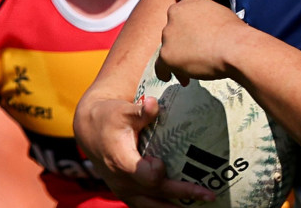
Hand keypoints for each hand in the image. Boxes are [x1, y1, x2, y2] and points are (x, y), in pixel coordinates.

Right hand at [73, 93, 216, 205]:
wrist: (90, 130)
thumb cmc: (109, 117)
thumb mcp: (122, 111)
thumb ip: (140, 111)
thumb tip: (153, 103)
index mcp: (122, 162)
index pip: (146, 177)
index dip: (157, 172)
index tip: (161, 162)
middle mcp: (123, 181)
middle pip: (156, 195)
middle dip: (184, 194)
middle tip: (210, 195)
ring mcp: (124, 190)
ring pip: (152, 206)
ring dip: (175, 207)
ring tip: (202, 204)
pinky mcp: (127, 192)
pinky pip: (147, 205)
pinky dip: (164, 205)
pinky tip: (184, 205)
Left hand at [155, 0, 248, 83]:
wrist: (234, 47)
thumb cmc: (235, 33)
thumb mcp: (222, 14)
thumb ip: (207, 18)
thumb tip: (207, 31)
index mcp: (191, 0)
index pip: (184, 13)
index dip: (189, 27)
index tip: (195, 37)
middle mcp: (175, 13)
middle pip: (174, 31)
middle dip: (182, 43)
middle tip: (194, 55)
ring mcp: (169, 33)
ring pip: (168, 48)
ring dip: (178, 58)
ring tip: (191, 71)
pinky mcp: (166, 54)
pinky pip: (160, 66)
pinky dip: (164, 72)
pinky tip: (169, 77)